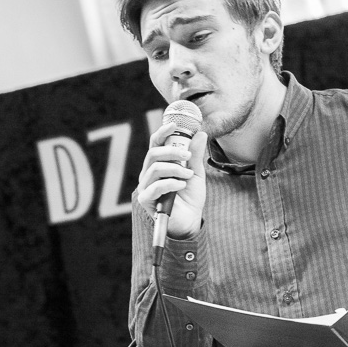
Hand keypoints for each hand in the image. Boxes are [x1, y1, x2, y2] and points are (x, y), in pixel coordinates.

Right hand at [136, 123, 208, 238]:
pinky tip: (181, 186)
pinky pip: (155, 187)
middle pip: (153, 153)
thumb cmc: (189, 197)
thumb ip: (195, 155)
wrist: (190, 222)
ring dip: (175, 168)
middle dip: (172, 151)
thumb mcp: (196, 173)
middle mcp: (149, 173)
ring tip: (188, 175)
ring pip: (154, 168)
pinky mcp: (146, 200)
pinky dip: (171, 183)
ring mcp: (146, 186)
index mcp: (159, 164)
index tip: (174, 125)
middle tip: (187, 156)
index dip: (163, 132)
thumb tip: (201, 134)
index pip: (156, 143)